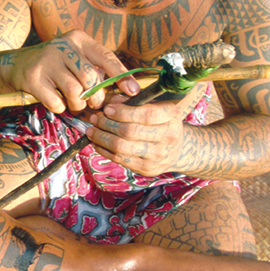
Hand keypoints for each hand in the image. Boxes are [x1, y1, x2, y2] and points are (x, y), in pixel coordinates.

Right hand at [4, 30, 136, 113]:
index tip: (133, 92)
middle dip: (96, 97)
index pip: (106, 57)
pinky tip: (56, 102)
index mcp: (78, 39)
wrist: (16, 65)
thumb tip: (123, 92)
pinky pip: (57, 102)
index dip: (122, 76)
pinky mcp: (33, 78)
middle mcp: (63, 46)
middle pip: (91, 78)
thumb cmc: (55, 65)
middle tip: (92, 104)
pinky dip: (60, 108)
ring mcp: (46, 61)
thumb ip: (96, 69)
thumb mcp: (75, 58)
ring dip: (78, 104)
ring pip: (75, 92)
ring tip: (74, 103)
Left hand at [85, 83, 208, 175]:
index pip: (146, 115)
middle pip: (130, 132)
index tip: (107, 108)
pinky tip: (97, 142)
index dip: (122, 112)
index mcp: (171, 116)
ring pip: (121, 147)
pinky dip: (104, 149)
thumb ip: (132, 101)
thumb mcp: (153, 106)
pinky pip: (119, 159)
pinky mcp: (147, 169)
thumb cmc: (160, 121)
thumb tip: (109, 102)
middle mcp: (168, 137)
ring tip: (92, 129)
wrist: (177, 149)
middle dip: (106, 124)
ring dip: (101, 137)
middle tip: (95, 117)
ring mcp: (157, 156)